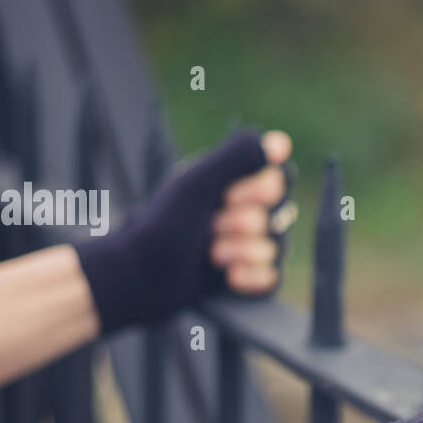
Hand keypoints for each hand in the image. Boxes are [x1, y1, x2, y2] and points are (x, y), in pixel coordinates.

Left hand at [74, 129, 292, 332]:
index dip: (261, 191)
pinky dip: (252, 277)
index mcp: (234, 180)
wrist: (139, 278)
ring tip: (212, 255)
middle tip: (211, 227)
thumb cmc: (161, 226)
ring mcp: (249, 243)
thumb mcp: (197, 184)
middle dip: (245, 224)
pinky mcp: (249, 275)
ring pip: (279, 245)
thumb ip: (238, 157)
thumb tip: (281, 144)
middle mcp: (246, 209)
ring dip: (244, 252)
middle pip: (283, 214)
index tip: (227, 196)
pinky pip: (275, 275)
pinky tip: (229, 276)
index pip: (281, 178)